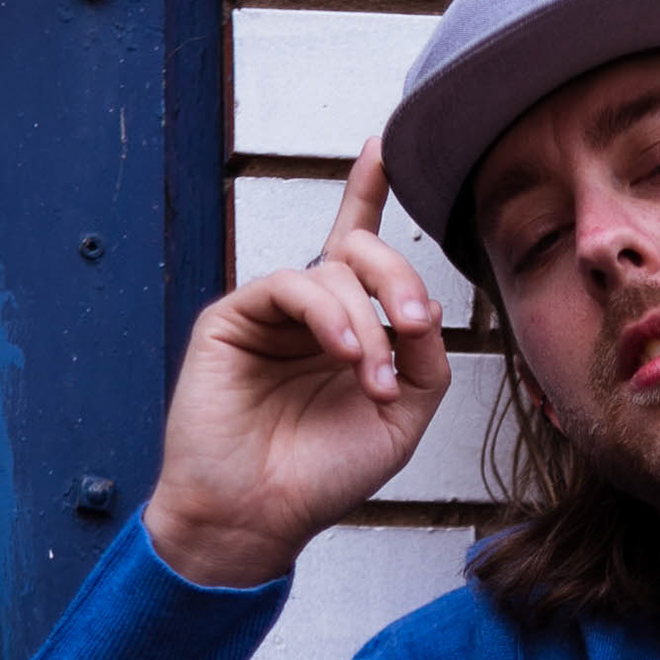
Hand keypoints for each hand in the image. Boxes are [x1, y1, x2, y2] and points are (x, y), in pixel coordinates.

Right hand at [144, 140, 452, 587]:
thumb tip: (427, 311)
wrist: (259, 516)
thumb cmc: (323, 474)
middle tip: (417, 329)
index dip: (367, 192)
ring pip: (334, 270)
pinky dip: (329, 316)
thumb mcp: (400, 418)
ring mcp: (269, 313)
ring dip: (369, 324)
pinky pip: (291, 286)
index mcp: (346, 328)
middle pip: (362, 251)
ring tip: (370, 380)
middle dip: (402, 280)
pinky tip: (342, 356)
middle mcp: (308, 313)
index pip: (358, 246)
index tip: (383, 144)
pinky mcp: (232, 318)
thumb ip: (423, 360)